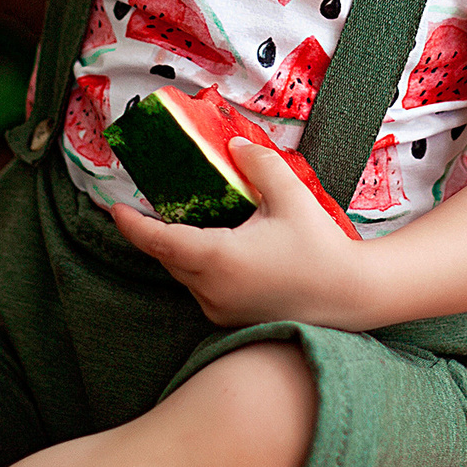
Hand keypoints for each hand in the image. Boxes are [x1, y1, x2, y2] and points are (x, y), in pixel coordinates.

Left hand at [112, 142, 369, 328]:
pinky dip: (200, 268)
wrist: (352, 297)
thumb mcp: (291, 196)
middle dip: (157, 232)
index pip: (158, 241)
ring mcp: (220, 309)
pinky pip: (203, 289)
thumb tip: (233, 147)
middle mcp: (211, 289)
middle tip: (152, 205)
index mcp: (218, 258)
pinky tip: (218, 247)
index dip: (131, 224)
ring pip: (185, 275)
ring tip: (191, 221)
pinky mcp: (232, 319)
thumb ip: (259, 164)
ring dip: (181, 250)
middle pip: (168, 257)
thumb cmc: (322, 248)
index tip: (114, 208)